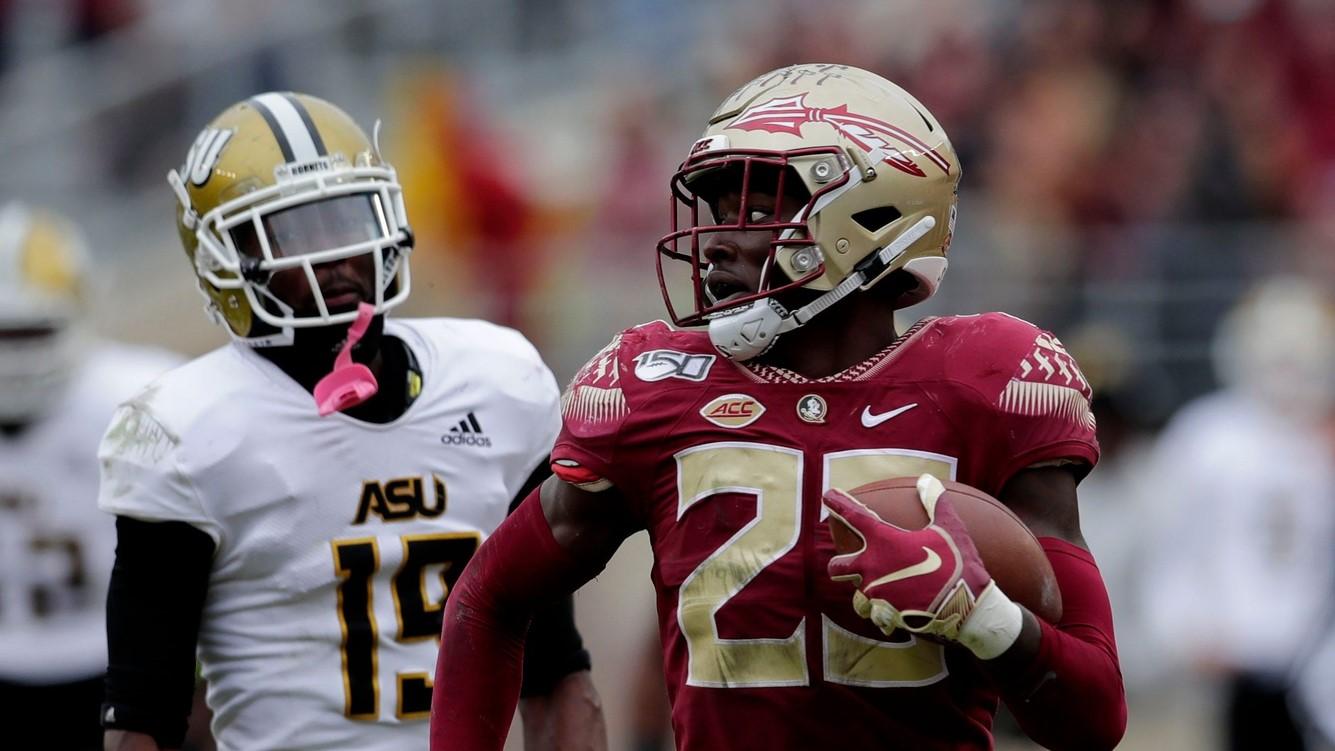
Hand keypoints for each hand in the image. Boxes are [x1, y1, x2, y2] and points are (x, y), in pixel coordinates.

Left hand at [824, 474, 1022, 658]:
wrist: (966, 607)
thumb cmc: (958, 564)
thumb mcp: (950, 527)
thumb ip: (935, 501)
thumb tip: (927, 479)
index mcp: (884, 542)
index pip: (854, 516)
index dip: (839, 503)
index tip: (827, 495)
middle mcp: (872, 568)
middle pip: (838, 567)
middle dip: (839, 565)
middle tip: (848, 563)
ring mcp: (876, 594)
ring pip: (856, 596)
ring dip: (863, 594)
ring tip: (878, 591)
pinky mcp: (886, 615)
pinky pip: (875, 615)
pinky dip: (882, 614)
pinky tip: (892, 612)